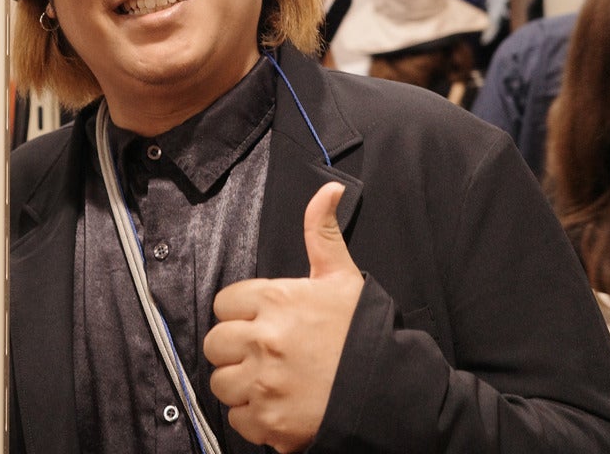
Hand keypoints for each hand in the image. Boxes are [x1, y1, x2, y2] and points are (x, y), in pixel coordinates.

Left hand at [204, 182, 363, 452]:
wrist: (394, 392)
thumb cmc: (366, 332)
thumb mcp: (343, 277)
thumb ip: (322, 232)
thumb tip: (329, 188)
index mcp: (276, 300)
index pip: (224, 304)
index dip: (240, 315)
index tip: (262, 324)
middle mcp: (264, 339)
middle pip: (215, 344)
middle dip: (235, 351)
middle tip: (264, 356)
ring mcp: (265, 382)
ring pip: (221, 383)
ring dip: (240, 386)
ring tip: (271, 383)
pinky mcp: (270, 421)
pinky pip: (237, 419)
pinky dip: (254, 418)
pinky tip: (278, 407)